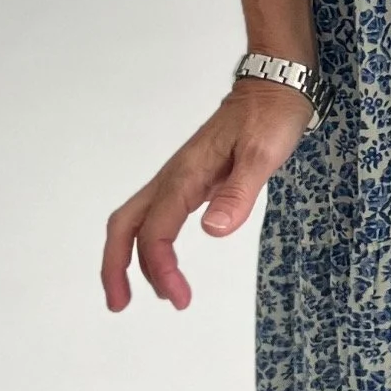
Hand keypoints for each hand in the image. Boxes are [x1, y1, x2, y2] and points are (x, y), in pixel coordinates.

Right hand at [101, 78, 310, 311]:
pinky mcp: (190, 181)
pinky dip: (148, 242)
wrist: (274, 86)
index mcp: (185, 176)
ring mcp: (179, 179)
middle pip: (125, 225)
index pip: (156, 232)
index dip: (160, 269)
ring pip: (136, 220)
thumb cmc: (270, 117)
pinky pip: (156, 215)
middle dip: (115, 266)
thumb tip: (212, 232)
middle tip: (119, 305)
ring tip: (137, 294)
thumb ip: (238, 193)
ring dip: (129, 258)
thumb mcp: (262, 154)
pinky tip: (161, 261)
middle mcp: (174, 178)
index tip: (179, 299)